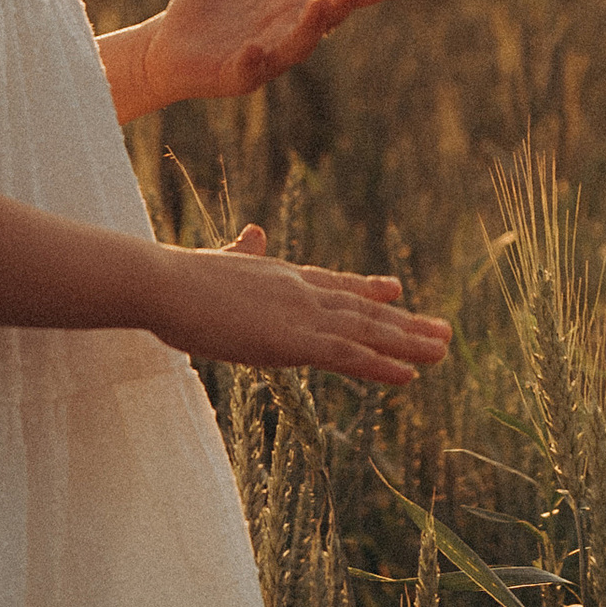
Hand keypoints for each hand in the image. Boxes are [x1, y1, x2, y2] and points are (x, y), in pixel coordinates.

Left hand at [117, 0, 420, 116]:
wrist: (164, 46)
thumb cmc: (207, 8)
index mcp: (292, 5)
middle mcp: (284, 33)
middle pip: (325, 17)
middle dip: (346, 1)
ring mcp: (261, 57)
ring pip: (294, 45)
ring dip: (311, 27)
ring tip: (324, 4)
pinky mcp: (230, 75)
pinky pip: (247, 70)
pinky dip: (255, 61)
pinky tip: (256, 48)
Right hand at [151, 221, 451, 388]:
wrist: (162, 282)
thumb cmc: (177, 278)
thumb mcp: (217, 261)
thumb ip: (240, 249)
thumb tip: (254, 228)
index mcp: (283, 276)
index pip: (335, 284)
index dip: (368, 290)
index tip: (397, 289)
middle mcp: (301, 291)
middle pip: (363, 309)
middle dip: (404, 323)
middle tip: (443, 332)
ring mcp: (300, 315)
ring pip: (366, 331)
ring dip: (407, 344)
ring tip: (442, 352)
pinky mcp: (292, 341)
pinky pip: (347, 356)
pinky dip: (380, 366)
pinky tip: (408, 378)